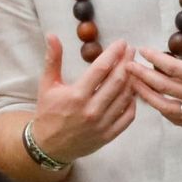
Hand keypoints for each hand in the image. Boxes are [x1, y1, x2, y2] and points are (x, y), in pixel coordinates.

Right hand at [30, 36, 136, 162]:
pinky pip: (128, 117)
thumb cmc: (48, 113)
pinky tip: (132, 91)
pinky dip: (133, 102)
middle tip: (132, 51)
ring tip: (135, 67)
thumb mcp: (47, 85)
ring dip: (132, 80)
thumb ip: (53, 59)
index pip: (101, 68)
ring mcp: (102, 124)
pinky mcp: (108, 135)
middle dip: (127, 62)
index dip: (114, 53)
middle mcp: (91, 109)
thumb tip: (52, 35)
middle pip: (117, 81)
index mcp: (76, 95)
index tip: (122, 43)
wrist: (49, 146)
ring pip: (125, 97)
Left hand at [129, 17, 181, 130]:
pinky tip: (153, 102)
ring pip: (164, 106)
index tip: (142, 50)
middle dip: (142, 76)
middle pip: (163, 87)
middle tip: (127, 66)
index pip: (174, 68)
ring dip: (146, 95)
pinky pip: (175, 119)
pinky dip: (161, 110)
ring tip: (132, 84)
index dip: (155, 58)